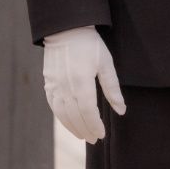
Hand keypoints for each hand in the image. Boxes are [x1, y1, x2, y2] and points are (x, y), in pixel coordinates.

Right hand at [42, 25, 126, 142]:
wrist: (66, 29)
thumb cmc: (90, 44)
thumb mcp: (105, 63)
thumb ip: (112, 88)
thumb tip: (121, 110)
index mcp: (81, 81)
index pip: (88, 111)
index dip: (95, 125)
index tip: (102, 134)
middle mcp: (65, 86)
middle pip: (75, 116)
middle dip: (85, 130)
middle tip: (94, 139)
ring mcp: (54, 85)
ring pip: (62, 114)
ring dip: (72, 127)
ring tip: (83, 135)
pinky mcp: (48, 83)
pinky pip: (53, 106)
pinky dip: (61, 117)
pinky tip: (69, 122)